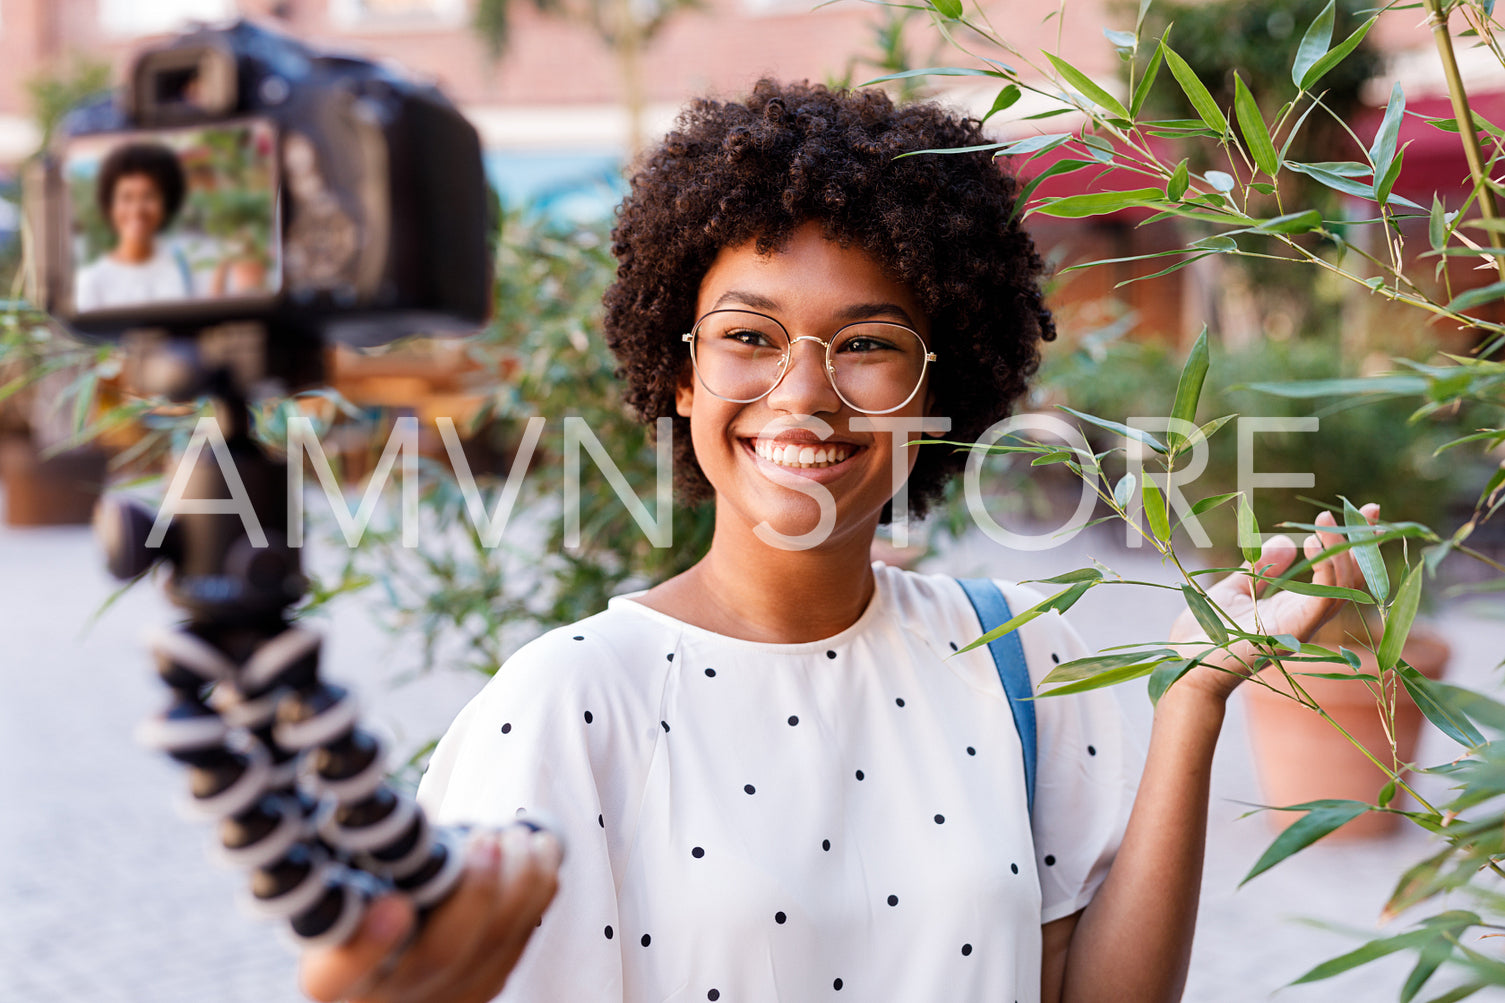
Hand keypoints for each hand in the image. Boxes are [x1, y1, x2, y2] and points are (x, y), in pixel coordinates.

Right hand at [300, 826, 561, 1002]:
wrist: (392, 952)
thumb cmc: (359, 901)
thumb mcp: (342, 886)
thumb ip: (361, 864)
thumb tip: (394, 816)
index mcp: (331, 974)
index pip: (334, 976)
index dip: (367, 947)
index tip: (395, 905)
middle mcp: (384, 995)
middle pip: (437, 957)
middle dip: (475, 894)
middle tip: (487, 840)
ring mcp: (439, 997)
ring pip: (489, 951)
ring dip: (520, 886)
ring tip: (521, 837)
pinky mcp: (481, 988)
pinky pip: (517, 945)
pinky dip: (536, 894)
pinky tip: (541, 851)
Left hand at [1167, 503, 1379, 704]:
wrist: (1183, 665)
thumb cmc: (1203, 634)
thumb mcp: (1234, 590)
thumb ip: (1261, 569)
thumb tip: (1284, 541)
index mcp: (1293, 608)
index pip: (1335, 574)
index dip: (1350, 545)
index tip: (1361, 512)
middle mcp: (1304, 618)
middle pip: (1350, 580)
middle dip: (1362, 544)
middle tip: (1369, 508)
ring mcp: (1300, 627)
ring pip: (1342, 589)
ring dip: (1342, 552)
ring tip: (1328, 520)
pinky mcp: (1291, 633)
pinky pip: (1323, 601)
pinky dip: (1326, 572)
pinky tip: (1314, 542)